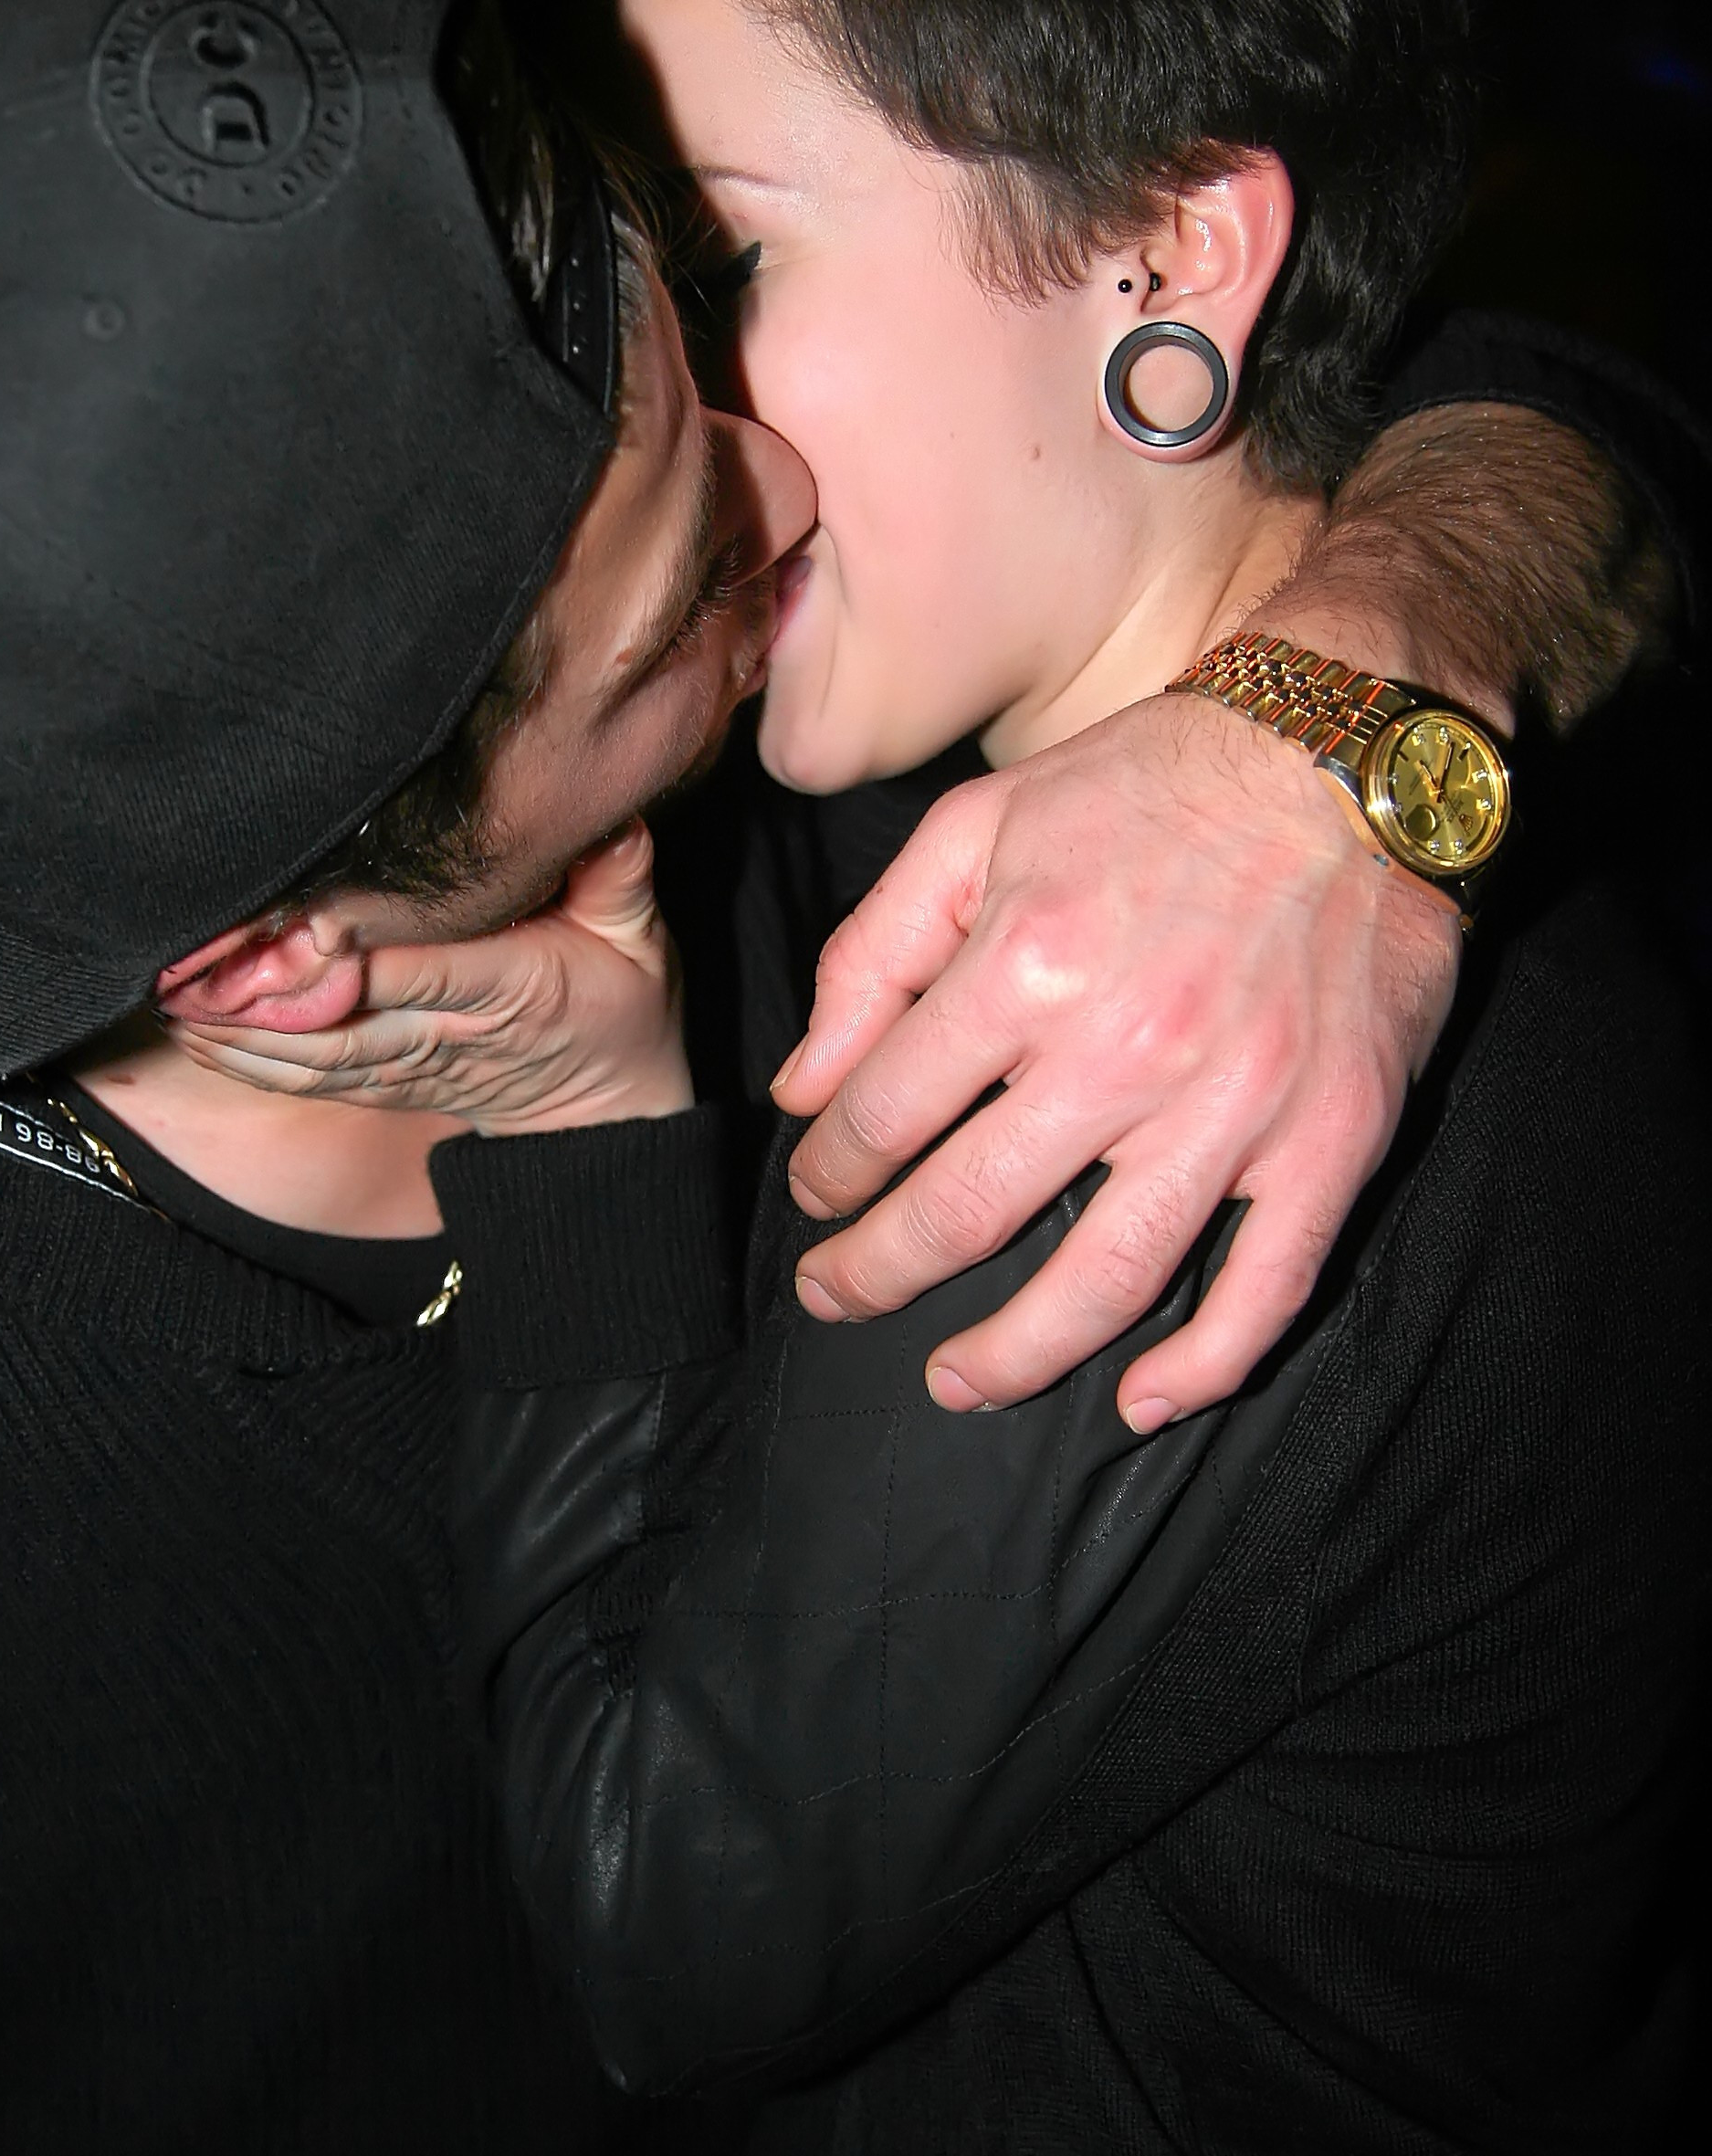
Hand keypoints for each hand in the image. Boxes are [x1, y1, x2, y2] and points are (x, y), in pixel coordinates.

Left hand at [167, 823, 693, 1133]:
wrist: (610, 1110)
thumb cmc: (622, 1004)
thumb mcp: (641, 936)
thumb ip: (618, 875)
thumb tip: (615, 818)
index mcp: (509, 988)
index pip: (420, 967)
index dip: (353, 956)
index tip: (292, 931)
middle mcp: (450, 1031)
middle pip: (344, 1019)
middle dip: (262, 1001)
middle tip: (190, 970)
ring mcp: (415, 1065)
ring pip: (315, 1057)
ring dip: (241, 1036)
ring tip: (174, 1001)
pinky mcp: (391, 1085)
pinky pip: (314, 1081)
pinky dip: (254, 1063)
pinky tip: (199, 1038)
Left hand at [774, 695, 1461, 1427]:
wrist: (1353, 753)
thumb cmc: (1150, 783)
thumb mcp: (978, 825)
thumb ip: (874, 956)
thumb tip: (803, 1092)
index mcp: (1027, 961)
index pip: (885, 1116)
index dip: (830, 1174)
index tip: (818, 1194)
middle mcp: (1126, 1046)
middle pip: (967, 1213)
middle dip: (877, 1274)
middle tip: (836, 1298)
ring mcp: (1238, 1106)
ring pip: (1104, 1282)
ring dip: (1012, 1357)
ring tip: (956, 1383)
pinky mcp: (1333, 1139)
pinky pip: (1266, 1290)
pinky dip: (1203, 1367)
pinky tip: (1141, 1402)